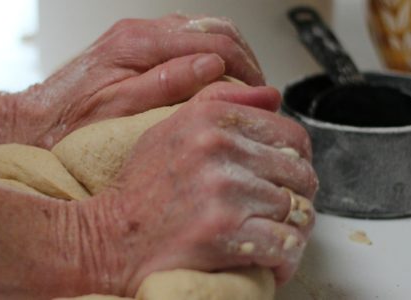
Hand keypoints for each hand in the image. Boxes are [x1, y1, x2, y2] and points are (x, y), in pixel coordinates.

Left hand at [0, 14, 264, 147]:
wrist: (28, 124)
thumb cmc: (66, 127)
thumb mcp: (121, 113)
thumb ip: (168, 86)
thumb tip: (214, 69)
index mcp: (137, 44)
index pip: (215, 41)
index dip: (247, 68)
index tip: (261, 95)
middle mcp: (138, 33)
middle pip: (214, 29)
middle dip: (244, 59)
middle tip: (257, 94)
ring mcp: (135, 37)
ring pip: (201, 32)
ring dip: (227, 58)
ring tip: (239, 92)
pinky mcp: (132, 47)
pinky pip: (182, 43)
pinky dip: (205, 59)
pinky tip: (209, 85)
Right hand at [72, 86, 317, 295]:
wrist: (109, 238)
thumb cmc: (139, 191)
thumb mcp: (169, 129)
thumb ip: (219, 104)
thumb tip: (272, 96)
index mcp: (210, 119)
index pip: (292, 136)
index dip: (296, 162)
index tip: (284, 180)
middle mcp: (218, 148)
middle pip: (300, 175)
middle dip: (295, 199)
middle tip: (275, 213)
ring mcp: (224, 192)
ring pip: (297, 212)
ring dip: (288, 231)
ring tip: (269, 238)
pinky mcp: (225, 233)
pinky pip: (285, 245)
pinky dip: (284, 260)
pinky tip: (270, 262)